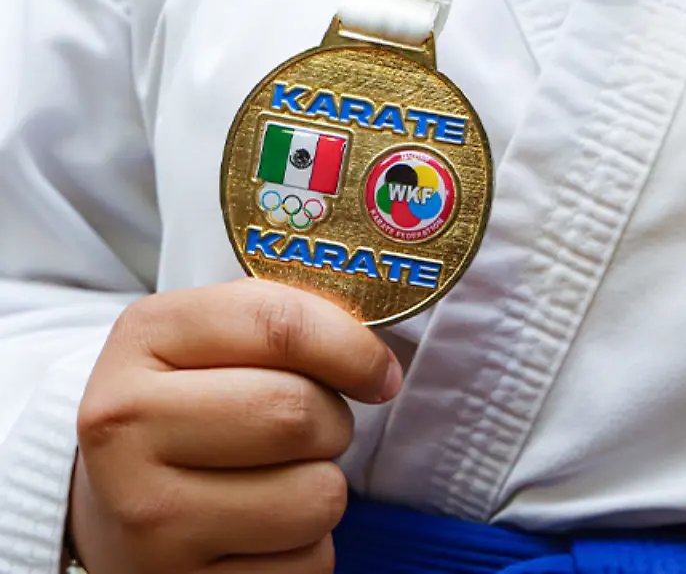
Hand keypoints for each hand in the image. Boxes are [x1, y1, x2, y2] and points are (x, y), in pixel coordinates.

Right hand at [69, 279, 403, 573]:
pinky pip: (310, 562)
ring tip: (275, 482)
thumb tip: (379, 367)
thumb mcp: (217, 343)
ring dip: (323, 489)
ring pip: (318, 495)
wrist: (118, 506)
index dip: (352, 348)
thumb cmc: (194, 411)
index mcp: (144, 338)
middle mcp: (126, 424)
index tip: (377, 372)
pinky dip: (306, 548)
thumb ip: (292, 328)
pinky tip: (259, 534)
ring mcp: (149, 514)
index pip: (279, 324)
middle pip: (297, 412)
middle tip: (309, 433)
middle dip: (332, 423)